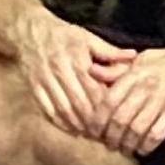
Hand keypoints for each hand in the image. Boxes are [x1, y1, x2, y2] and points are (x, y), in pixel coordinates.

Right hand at [17, 8, 137, 139]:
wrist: (30, 30)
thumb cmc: (64, 35)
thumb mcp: (88, 38)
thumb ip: (110, 51)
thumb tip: (133, 56)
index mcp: (77, 57)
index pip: (95, 90)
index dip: (106, 108)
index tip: (117, 119)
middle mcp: (60, 69)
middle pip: (80, 104)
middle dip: (94, 122)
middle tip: (107, 133)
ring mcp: (45, 79)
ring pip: (64, 110)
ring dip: (79, 126)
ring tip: (92, 134)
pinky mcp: (34, 87)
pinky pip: (48, 111)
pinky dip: (61, 124)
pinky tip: (73, 129)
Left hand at [93, 43, 164, 155]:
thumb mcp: (140, 60)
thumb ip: (116, 69)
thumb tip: (91, 71)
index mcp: (134, 74)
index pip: (109, 101)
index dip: (98, 120)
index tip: (93, 132)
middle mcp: (146, 87)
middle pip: (120, 119)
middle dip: (111, 137)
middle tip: (108, 145)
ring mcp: (161, 100)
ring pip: (137, 129)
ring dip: (127, 144)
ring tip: (124, 150)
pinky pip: (156, 134)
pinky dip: (147, 146)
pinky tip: (142, 150)